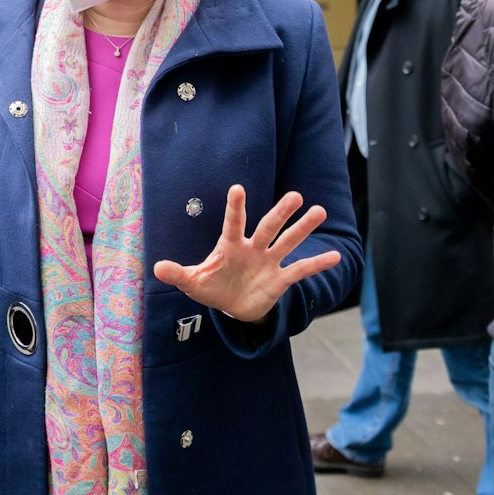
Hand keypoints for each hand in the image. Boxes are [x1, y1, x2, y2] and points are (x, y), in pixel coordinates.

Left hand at [151, 186, 342, 323]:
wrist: (232, 306)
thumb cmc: (212, 287)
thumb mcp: (193, 283)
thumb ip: (178, 274)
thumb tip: (156, 268)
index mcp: (230, 246)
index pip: (233, 224)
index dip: (235, 208)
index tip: (237, 188)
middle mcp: (253, 249)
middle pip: (268, 228)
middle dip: (281, 213)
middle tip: (295, 196)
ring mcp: (269, 262)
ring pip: (288, 242)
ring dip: (302, 229)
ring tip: (319, 211)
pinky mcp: (280, 279)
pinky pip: (300, 271)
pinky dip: (317, 264)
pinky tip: (336, 257)